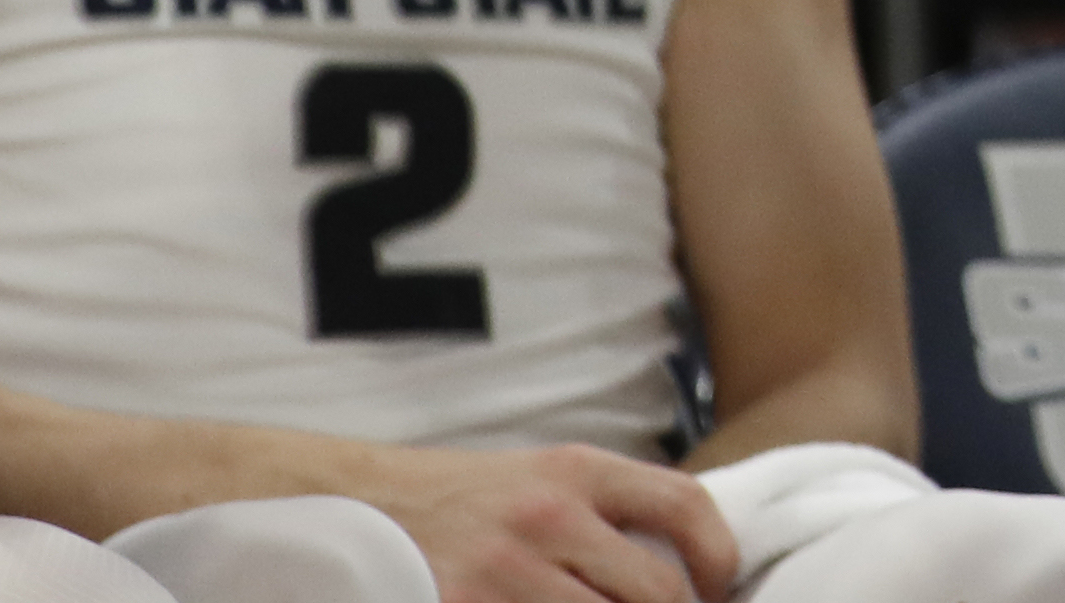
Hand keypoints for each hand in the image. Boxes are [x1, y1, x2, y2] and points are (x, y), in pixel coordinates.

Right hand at [358, 441, 737, 602]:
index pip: (685, 504)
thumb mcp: (536, 481)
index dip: (719, 557)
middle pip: (657, 591)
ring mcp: (505, 572)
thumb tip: (680, 569)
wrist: (345, 506)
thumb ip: (604, 515)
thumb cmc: (450, 502)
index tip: (719, 588)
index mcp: (574, 473)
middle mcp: (548, 517)